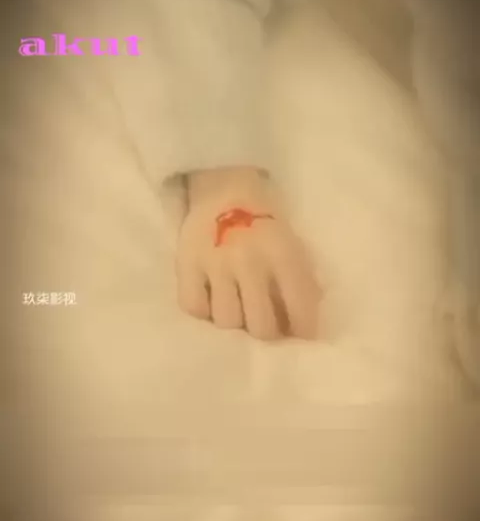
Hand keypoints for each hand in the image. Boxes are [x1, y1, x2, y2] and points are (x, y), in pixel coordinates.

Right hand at [176, 167, 320, 339]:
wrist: (225, 185)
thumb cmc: (265, 223)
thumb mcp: (293, 246)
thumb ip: (302, 283)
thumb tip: (305, 328)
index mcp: (283, 254)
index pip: (299, 309)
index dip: (302, 330)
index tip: (299, 335)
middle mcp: (250, 261)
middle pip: (261, 327)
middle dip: (267, 332)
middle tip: (264, 325)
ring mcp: (215, 263)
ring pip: (226, 321)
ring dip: (234, 319)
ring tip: (237, 308)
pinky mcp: (186, 263)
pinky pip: (194, 307)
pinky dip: (204, 309)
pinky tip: (211, 298)